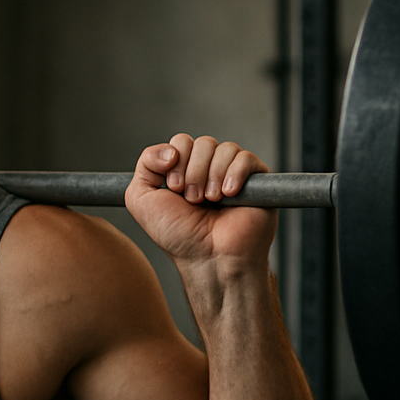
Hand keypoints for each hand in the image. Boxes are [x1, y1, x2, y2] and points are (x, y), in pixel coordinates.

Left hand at [124, 133, 275, 270]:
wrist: (208, 257)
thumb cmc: (177, 235)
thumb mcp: (142, 200)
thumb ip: (144, 166)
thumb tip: (170, 149)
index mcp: (184, 170)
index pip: (182, 142)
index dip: (176, 160)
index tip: (174, 189)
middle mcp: (209, 169)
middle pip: (202, 143)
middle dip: (193, 171)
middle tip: (193, 200)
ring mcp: (233, 173)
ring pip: (224, 149)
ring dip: (212, 176)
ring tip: (210, 201)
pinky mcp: (257, 180)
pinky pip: (246, 158)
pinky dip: (234, 174)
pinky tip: (228, 195)